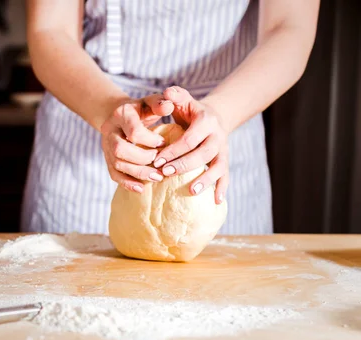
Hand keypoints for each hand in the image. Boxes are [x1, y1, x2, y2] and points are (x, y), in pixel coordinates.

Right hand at [100, 95, 173, 192]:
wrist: (120, 115)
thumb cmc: (141, 109)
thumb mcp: (150, 102)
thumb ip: (160, 103)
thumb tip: (169, 105)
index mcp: (121, 114)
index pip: (133, 132)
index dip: (150, 140)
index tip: (163, 143)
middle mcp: (110, 131)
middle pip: (120, 150)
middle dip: (142, 159)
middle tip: (160, 163)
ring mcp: (106, 146)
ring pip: (117, 164)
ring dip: (138, 173)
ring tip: (157, 177)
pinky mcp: (107, 159)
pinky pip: (113, 174)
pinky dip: (127, 183)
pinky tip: (142, 188)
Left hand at [153, 86, 228, 203]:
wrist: (213, 116)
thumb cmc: (190, 110)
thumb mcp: (182, 100)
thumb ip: (174, 95)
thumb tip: (166, 93)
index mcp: (206, 121)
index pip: (189, 138)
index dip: (174, 150)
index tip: (158, 161)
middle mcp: (218, 136)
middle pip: (203, 154)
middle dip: (184, 165)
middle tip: (166, 174)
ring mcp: (223, 150)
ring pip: (217, 166)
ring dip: (205, 179)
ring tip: (191, 191)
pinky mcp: (224, 160)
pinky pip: (225, 176)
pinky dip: (222, 188)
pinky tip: (215, 201)